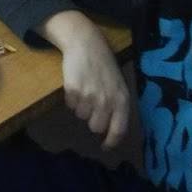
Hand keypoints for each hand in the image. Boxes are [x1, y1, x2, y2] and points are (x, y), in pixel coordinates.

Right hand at [38, 11, 129, 148]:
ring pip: (80, 116)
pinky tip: (76, 85)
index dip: (111, 141)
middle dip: (92, 119)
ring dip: (81, 107)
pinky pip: (70, 105)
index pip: (118, 130)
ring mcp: (89, 96)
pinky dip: (71, 99)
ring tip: (84, 90)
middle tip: (91, 106)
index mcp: (122, 100)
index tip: (104, 146)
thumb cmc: (104, 66)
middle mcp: (107, 100)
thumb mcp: (118, 85)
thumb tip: (111, 130)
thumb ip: (117, 106)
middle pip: (96, 126)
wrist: (86, 44)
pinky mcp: (73, 90)